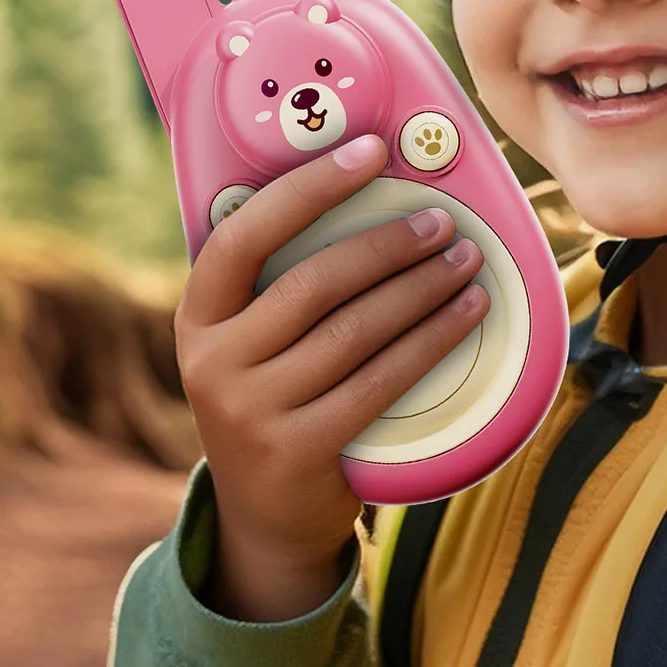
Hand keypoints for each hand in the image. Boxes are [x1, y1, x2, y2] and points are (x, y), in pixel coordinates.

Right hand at [173, 133, 488, 619]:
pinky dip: (431, 341)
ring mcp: (251, 411)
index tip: (370, 150)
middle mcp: (213, 361)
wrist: (263, 516)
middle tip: (442, 222)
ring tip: (467, 262)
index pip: (245, 234)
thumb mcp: (252, 339)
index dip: (309, 187)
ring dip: (422, 290)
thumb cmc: (275, 393)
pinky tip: (466, 316)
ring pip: (356, 331)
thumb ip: (284, 279)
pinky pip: (380, 381)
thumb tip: (370, 188)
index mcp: (199, 314)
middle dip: (389, 245)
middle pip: (316, 283)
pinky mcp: (299, 451)